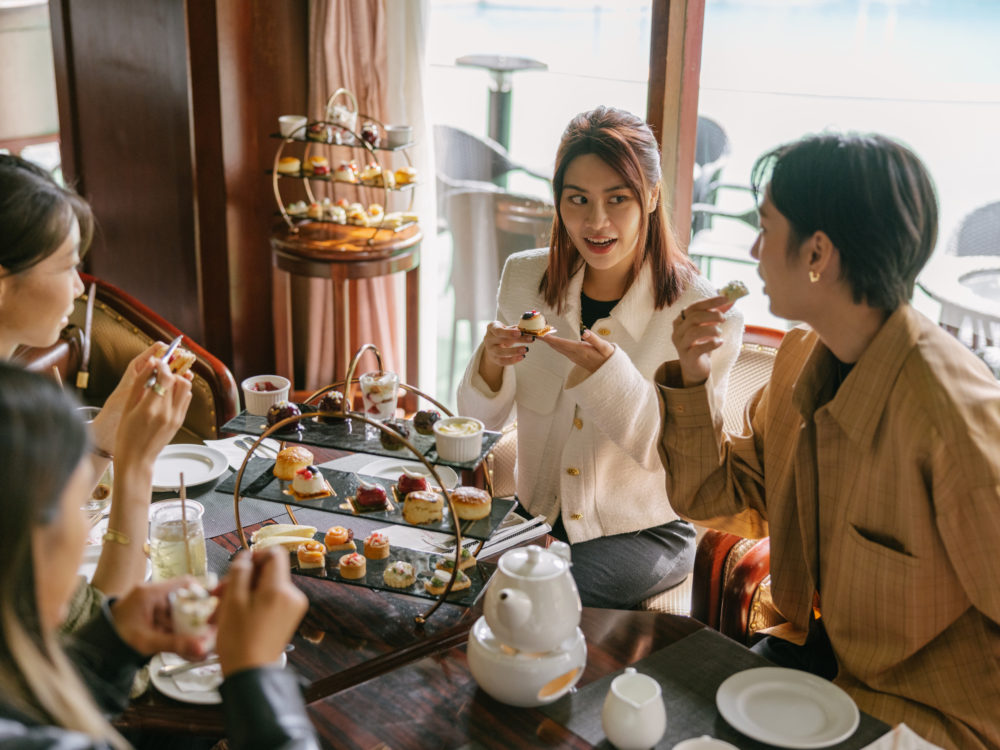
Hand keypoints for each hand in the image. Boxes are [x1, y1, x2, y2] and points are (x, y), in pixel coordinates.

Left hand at [110, 578, 210, 660]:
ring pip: (179, 609)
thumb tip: (202, 648)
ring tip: (197, 639)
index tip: (213, 606)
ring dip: (188, 624)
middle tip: (207, 628)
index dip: (202, 592)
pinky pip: (171, 616)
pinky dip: (178, 628)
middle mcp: (152, 593)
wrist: (98, 647)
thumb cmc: (117, 640)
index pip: (185, 583)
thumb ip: (176, 644)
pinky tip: (184, 640)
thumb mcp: (148, 642)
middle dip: (196, 615)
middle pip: (184, 597)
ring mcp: (151, 602)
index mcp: (150, 593)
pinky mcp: (151, 612)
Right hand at [113, 355, 192, 467]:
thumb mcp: (128, 407)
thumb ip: (141, 383)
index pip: (166, 378)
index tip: (158, 362)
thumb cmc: (126, 434)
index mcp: (151, 408)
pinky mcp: (180, 421)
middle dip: (171, 372)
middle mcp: (167, 413)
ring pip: (187, 389)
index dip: (163, 365)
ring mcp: (176, 418)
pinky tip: (167, 394)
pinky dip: (179, 392)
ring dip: (178, 381)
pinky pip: (186, 399)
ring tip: (164, 382)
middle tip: (161, 371)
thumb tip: (151, 363)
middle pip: (180, 381)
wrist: (137, 458)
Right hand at [214, 548, 307, 675]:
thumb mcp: (232, 602)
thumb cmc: (239, 641)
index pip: (274, 554)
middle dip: (241, 580)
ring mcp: (292, 608)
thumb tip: (245, 556)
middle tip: (219, 594)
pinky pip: (270, 601)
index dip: (255, 556)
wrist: (250, 674)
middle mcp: (292, 596)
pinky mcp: (288, 618)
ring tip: (220, 611)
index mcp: (280, 589)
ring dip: (242, 594)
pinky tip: (232, 617)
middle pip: (268, 572)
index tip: (238, 569)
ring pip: (265, 587)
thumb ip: (239, 572)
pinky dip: (251, 604)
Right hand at [477, 322, 533, 391]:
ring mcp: (490, 350)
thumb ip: (517, 329)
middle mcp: (488, 338)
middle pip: (502, 340)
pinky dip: (512, 360)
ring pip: (501, 352)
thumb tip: (531, 330)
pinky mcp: (494, 359)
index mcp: (492, 327)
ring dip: (515, 351)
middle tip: (530, 339)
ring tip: (526, 349)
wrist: (493, 344)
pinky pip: (502, 361)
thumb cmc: (503, 333)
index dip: (509, 332)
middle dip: (517, 339)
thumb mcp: (508, 328)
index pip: (498, 330)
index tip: (520, 332)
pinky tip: (522, 357)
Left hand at [538, 328, 613, 373]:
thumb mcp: (605, 347)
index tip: (540, 334)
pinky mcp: (575, 358)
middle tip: (534, 332)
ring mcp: (574, 357)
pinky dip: (555, 344)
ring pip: (558, 348)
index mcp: (580, 350)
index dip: (550, 338)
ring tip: (540, 334)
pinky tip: (552, 341)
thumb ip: (594, 339)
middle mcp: (574, 354)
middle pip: (556, 346)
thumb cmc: (608, 357)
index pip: (562, 343)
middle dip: (545, 339)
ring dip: (549, 341)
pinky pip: (562, 350)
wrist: (610, 371)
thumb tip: (584, 332)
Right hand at [672, 295, 728, 386]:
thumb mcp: (709, 327)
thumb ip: (717, 313)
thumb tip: (732, 299)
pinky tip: (720, 343)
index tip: (726, 298)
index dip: (710, 302)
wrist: (695, 367)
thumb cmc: (701, 344)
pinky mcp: (687, 357)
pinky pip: (698, 349)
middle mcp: (678, 331)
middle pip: (694, 317)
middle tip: (724, 319)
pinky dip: (712, 344)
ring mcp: (681, 345)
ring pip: (694, 332)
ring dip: (711, 329)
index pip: (694, 307)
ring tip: (719, 332)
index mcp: (681, 320)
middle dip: (712, 315)